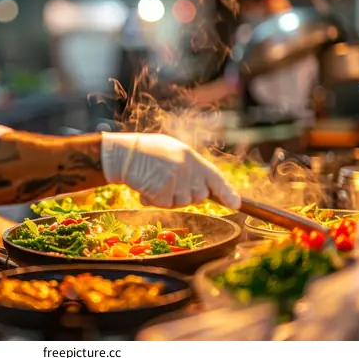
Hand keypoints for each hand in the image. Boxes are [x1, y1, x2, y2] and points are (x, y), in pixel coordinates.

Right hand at [101, 132, 239, 208]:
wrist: (122, 154)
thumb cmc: (145, 152)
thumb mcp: (172, 152)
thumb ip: (190, 167)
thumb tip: (207, 190)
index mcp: (190, 156)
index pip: (214, 177)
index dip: (227, 192)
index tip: (236, 204)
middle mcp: (187, 167)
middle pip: (198, 195)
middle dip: (186, 194)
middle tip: (167, 181)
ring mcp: (175, 179)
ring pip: (181, 203)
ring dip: (168, 198)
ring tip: (154, 180)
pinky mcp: (162, 190)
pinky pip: (164, 205)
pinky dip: (154, 200)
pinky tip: (145, 186)